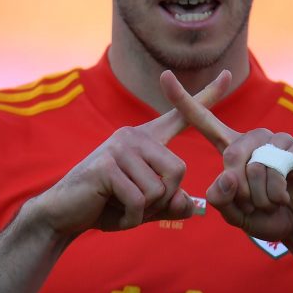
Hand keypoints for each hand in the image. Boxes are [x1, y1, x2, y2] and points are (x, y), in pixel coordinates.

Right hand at [26, 70, 231, 241]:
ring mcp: (119, 147)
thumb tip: (192, 205)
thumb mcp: (145, 207)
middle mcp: (134, 136)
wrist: (63, 214)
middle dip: (163, 199)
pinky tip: (113, 213)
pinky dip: (130, 218)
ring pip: (159, 188)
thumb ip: (171, 205)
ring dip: (144, 210)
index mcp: (146, 140)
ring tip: (120, 206)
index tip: (228, 74)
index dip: (206, 97)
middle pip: (178, 170)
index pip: (180, 116)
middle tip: (136, 205)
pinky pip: (138, 200)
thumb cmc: (105, 206)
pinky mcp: (107, 165)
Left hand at [160, 71, 292, 243]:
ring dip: (261, 196)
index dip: (183, 100)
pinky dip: (278, 193)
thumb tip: (229, 175)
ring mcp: (279, 140)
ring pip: (256, 166)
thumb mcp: (234, 212)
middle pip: (231, 155)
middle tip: (254, 204)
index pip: (204, 120)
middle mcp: (254, 139)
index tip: (164, 76)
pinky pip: (279, 169)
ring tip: (273, 200)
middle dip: (240, 191)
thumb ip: (221, 197)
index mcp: (232, 148)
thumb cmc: (265, 216)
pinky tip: (287, 195)